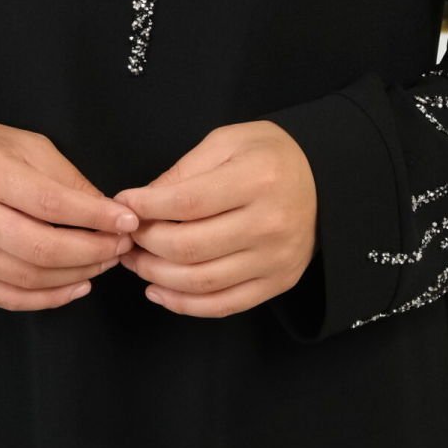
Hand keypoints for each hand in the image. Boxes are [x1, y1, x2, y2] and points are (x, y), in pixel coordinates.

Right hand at [0, 115, 138, 310]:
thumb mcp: (26, 145)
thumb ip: (67, 179)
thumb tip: (108, 213)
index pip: (51, 205)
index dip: (95, 218)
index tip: (128, 222)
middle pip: (41, 249)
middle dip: (92, 252)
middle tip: (121, 246)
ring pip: (28, 278)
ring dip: (76, 275)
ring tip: (103, 262)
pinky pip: (7, 298)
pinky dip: (48, 298)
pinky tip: (76, 285)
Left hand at [112, 119, 318, 317]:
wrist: (324, 181)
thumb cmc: (268, 155)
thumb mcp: (227, 142)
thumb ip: (183, 172)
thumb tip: (139, 203)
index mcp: (257, 180)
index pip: (188, 203)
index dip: (147, 207)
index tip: (124, 204)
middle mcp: (269, 224)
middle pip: (190, 247)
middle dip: (145, 244)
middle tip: (126, 235)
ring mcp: (275, 259)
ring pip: (202, 282)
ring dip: (157, 276)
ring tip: (136, 262)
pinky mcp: (277, 283)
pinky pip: (224, 305)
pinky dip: (184, 305)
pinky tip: (158, 292)